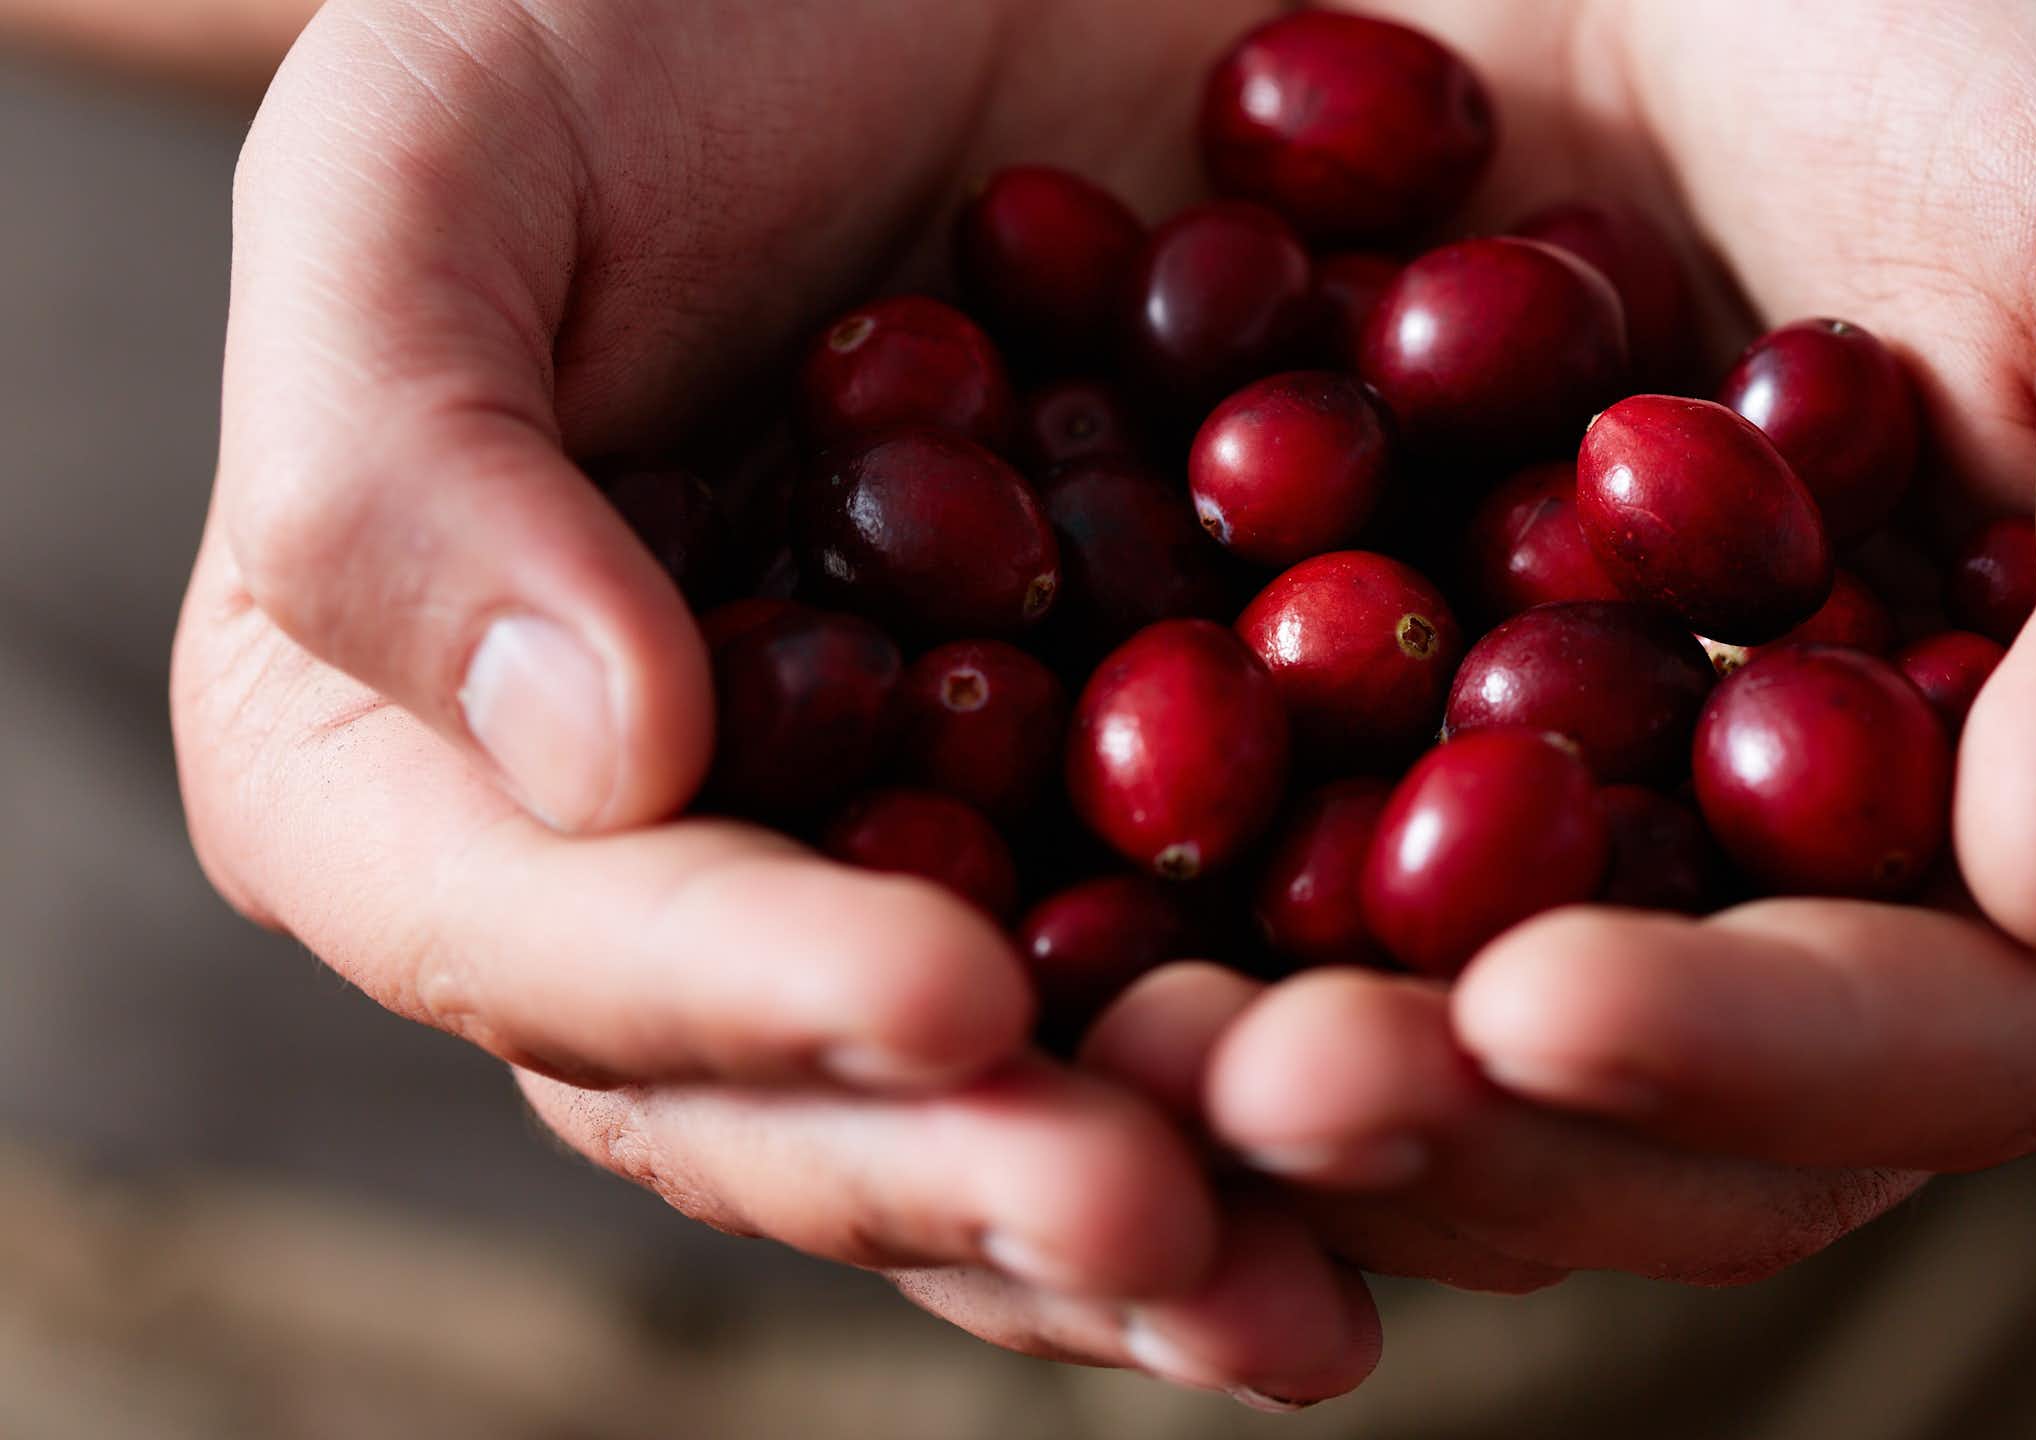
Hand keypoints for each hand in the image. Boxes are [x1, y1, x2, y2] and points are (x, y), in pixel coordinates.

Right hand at [175, 0, 1398, 1398]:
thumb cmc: (627, 8)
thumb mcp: (437, 148)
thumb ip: (400, 445)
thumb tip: (590, 762)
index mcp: (438, 750)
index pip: (550, 931)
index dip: (730, 989)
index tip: (939, 996)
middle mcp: (689, 862)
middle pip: (794, 1091)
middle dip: (976, 1163)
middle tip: (1157, 1214)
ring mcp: (922, 852)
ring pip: (1019, 1094)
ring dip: (1167, 1196)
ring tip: (1310, 1273)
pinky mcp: (1130, 810)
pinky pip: (1210, 973)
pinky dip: (1315, 1059)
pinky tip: (1455, 1117)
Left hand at [1089, 0, 2035, 1288]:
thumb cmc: (1959, 12)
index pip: (1964, 1033)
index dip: (1764, 1053)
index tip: (1540, 1008)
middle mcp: (1806, 871)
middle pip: (1674, 1121)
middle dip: (1476, 1128)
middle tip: (1264, 1088)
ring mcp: (1570, 827)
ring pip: (1444, 1061)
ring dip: (1273, 1088)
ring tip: (1111, 1051)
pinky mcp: (1359, 749)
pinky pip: (1257, 901)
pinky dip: (1145, 937)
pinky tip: (1007, 930)